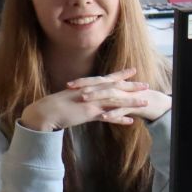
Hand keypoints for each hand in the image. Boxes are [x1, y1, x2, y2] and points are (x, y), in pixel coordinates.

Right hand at [18, 69, 169, 131]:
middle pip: (115, 88)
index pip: (107, 78)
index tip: (133, 70)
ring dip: (131, 102)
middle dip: (132, 86)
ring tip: (144, 103)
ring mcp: (91, 102)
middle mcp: (91, 93)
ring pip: (115, 101)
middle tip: (146, 85)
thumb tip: (89, 94)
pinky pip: (108, 117)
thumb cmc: (56, 104)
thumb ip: (84, 94)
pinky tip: (130, 121)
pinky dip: (119, 119)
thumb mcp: (72, 95)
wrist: (45, 111)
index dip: (121, 74)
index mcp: (88, 87)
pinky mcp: (89, 114)